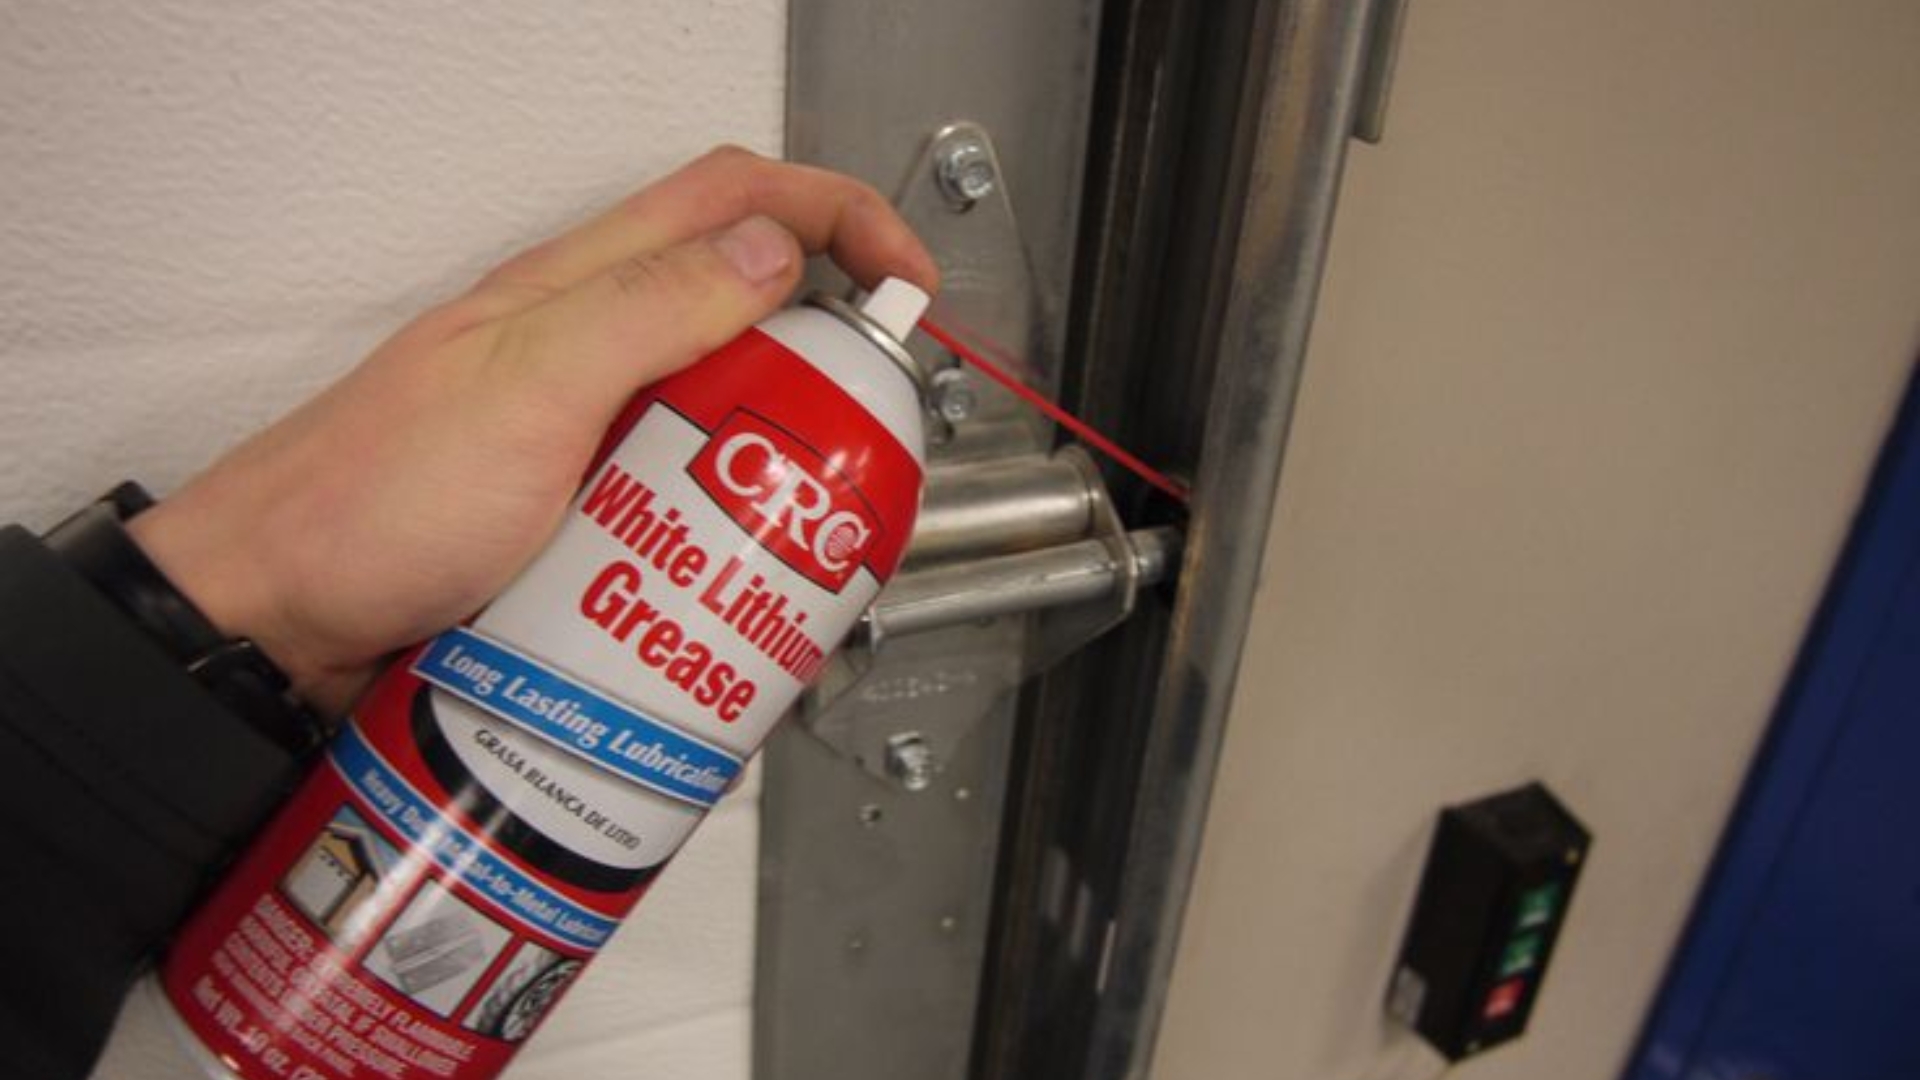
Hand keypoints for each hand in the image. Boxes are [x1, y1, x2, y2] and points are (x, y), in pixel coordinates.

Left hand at [128, 147, 938, 714]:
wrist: (268, 622)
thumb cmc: (367, 501)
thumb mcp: (528, 389)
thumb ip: (650, 309)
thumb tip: (776, 251)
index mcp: (579, 289)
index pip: (737, 200)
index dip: (843, 217)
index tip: (912, 285)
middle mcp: (587, 347)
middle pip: (746, 305)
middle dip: (827, 352)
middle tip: (858, 428)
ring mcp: (581, 429)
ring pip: (719, 408)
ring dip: (776, 450)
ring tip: (797, 518)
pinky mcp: (573, 507)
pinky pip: (678, 495)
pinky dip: (722, 524)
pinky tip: (726, 575)